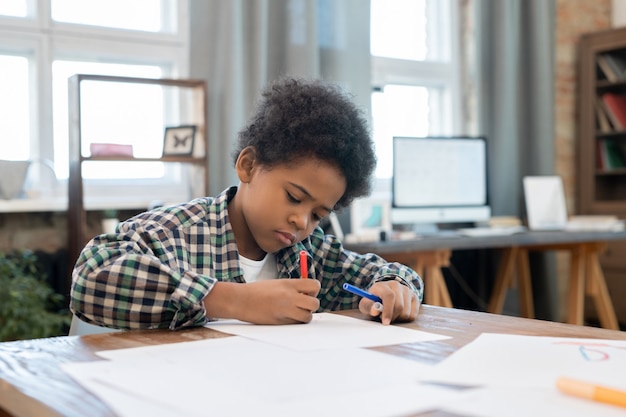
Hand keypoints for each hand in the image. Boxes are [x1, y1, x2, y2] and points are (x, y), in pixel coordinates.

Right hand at [204, 279, 320, 324]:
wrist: (241, 300)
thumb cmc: (257, 291)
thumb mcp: (277, 283)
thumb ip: (293, 287)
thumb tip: (307, 293)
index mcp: (288, 284)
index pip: (314, 285)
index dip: (314, 290)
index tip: (308, 292)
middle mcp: (289, 297)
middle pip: (315, 303)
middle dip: (312, 305)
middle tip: (303, 304)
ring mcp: (285, 310)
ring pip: (307, 317)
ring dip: (304, 315)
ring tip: (295, 312)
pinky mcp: (280, 322)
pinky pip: (296, 324)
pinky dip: (294, 322)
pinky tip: (286, 316)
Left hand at [358, 280, 418, 324]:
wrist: (384, 295)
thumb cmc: (374, 301)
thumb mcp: (366, 304)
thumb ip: (368, 307)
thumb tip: (375, 310)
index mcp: (383, 285)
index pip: (389, 296)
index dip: (387, 310)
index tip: (385, 322)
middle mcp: (397, 285)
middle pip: (399, 306)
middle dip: (392, 317)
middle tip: (385, 319)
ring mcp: (407, 290)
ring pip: (406, 312)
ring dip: (398, 318)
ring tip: (391, 314)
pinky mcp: (414, 297)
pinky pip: (413, 315)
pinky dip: (405, 319)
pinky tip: (399, 314)